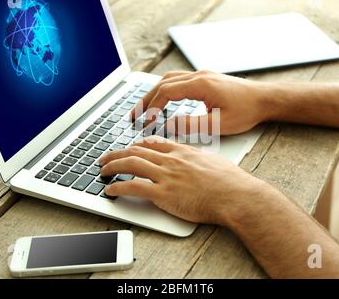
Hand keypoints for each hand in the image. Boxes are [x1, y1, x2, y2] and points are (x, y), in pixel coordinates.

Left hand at [99, 136, 267, 224]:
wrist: (236, 195)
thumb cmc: (230, 182)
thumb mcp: (213, 162)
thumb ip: (198, 159)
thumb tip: (196, 162)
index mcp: (183, 152)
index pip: (153, 143)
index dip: (137, 145)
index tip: (130, 148)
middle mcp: (171, 160)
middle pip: (137, 150)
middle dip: (117, 153)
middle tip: (106, 158)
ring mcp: (166, 176)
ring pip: (131, 164)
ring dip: (112, 166)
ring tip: (102, 170)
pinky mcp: (164, 194)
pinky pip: (133, 187)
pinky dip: (118, 187)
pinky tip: (110, 189)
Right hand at [131, 70, 268, 134]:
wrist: (265, 99)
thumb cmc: (246, 112)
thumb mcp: (218, 124)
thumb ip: (190, 125)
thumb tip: (167, 126)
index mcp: (201, 84)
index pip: (167, 92)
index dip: (153, 107)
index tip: (145, 121)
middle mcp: (199, 75)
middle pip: (163, 83)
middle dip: (147, 99)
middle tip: (134, 115)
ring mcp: (202, 75)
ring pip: (169, 79)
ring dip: (154, 93)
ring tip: (144, 108)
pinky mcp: (206, 79)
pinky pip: (178, 80)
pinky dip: (165, 90)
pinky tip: (163, 101)